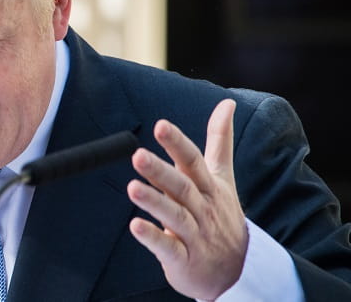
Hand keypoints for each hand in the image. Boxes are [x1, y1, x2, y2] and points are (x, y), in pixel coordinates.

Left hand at [127, 99, 247, 300]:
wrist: (240, 271)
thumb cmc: (222, 215)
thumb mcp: (224, 177)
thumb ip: (220, 140)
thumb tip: (226, 103)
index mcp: (209, 187)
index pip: (193, 161)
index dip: (177, 143)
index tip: (160, 125)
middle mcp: (202, 208)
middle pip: (182, 186)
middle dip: (160, 171)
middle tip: (137, 155)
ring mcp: (195, 235)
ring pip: (174, 216)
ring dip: (153, 201)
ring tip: (132, 187)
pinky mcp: (184, 259)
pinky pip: (168, 248)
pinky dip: (152, 237)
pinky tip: (134, 226)